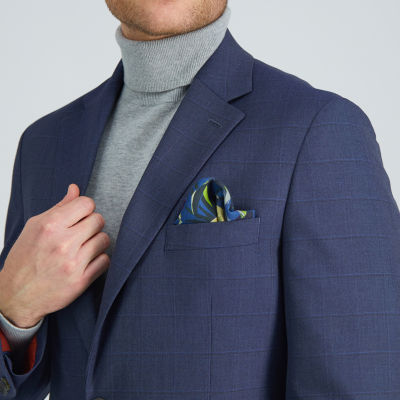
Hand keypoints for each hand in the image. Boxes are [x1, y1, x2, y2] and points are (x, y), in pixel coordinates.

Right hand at [0, 183, 109, 327]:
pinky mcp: (81, 281)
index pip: (87, 204)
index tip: (80, 216)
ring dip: (96, 242)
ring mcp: (73, 263)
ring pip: (104, 239)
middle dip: (92, 225)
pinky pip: (105, 260)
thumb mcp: (35, 227)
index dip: (85, 209)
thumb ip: (59, 207)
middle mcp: (63, 243)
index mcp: (50, 226)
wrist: (17, 295)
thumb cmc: (25, 258)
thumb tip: (75, 189)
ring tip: (82, 248)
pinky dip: (99, 260)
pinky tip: (86, 262)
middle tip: (81, 233)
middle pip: (99, 220)